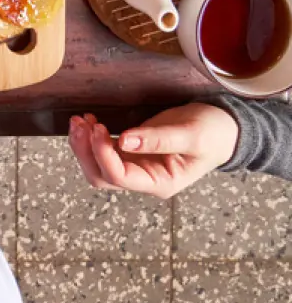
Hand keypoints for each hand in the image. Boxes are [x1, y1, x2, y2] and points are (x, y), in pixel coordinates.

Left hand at [68, 106, 238, 199]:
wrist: (223, 128)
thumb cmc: (213, 134)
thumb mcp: (192, 135)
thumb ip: (159, 139)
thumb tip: (124, 141)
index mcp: (161, 183)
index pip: (120, 177)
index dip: (103, 154)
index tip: (98, 128)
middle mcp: (145, 179)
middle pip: (101, 176)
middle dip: (85, 152)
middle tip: (81, 123)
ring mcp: (136, 167)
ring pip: (97, 165)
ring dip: (83, 144)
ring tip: (79, 120)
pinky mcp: (132, 152)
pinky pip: (104, 150)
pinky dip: (91, 137)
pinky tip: (87, 120)